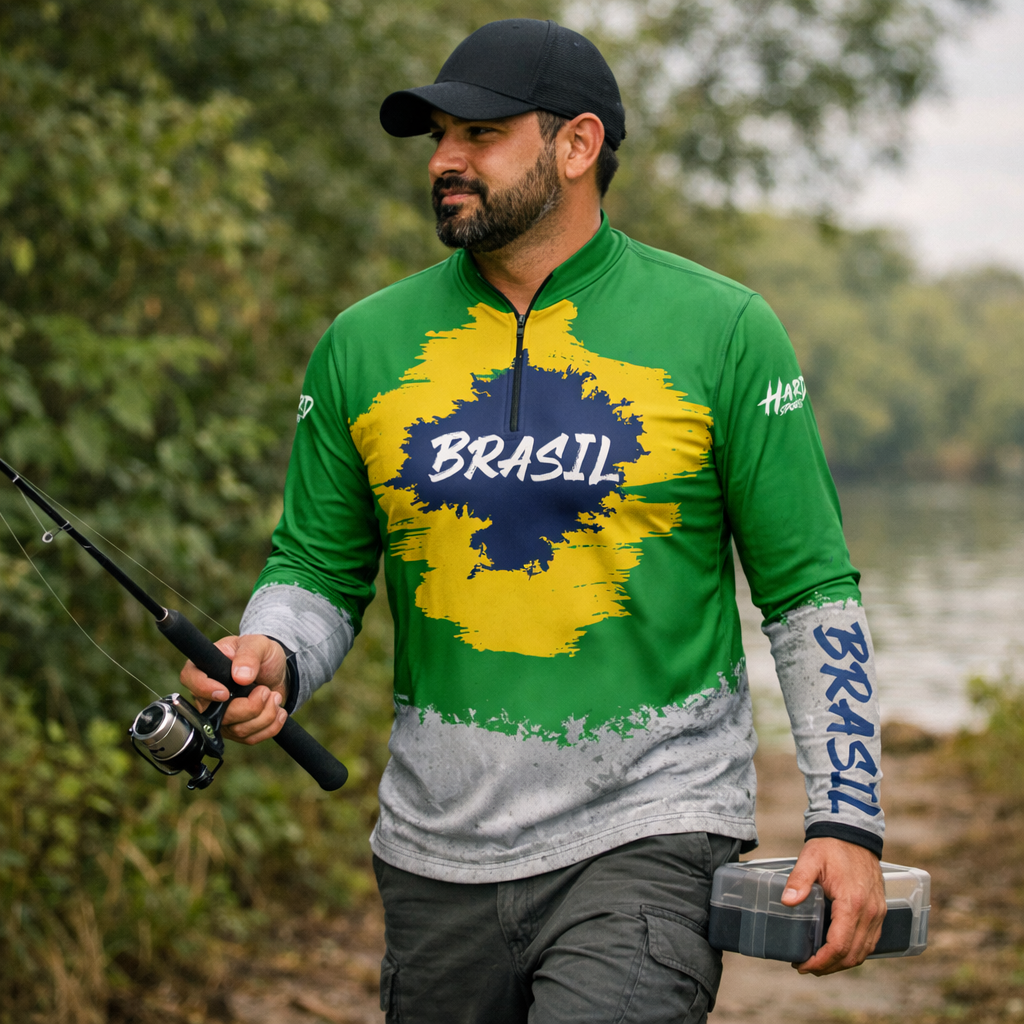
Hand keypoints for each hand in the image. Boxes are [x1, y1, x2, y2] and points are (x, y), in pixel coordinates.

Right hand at [179, 634, 288, 744]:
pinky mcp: (236, 729)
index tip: (226, 692)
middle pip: (217, 714)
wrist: (278, 671)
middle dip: (250, 706)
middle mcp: (207, 695)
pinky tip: (278, 711)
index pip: (190, 679)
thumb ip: (249, 655)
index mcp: (205, 667)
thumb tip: (240, 676)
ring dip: (264, 715)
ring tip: (274, 696)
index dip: (204, 690)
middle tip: (266, 690)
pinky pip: (250, 738)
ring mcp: (221, 715)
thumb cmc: (262, 654)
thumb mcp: (258, 644)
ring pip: (237, 730)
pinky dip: (270, 726)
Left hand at [782, 837, 886, 974]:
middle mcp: (870, 913)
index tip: (802, 965)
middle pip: (852, 955)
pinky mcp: (879, 911)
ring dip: (842, 963)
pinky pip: (870, 941)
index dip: (820, 961)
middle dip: (829, 967)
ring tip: (819, 963)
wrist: (854, 833)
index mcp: (853, 903)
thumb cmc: (831, 847)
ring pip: (863, 952)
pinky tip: (837, 951)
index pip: (839, 946)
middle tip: (806, 967)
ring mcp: (878, 914)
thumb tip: (787, 901)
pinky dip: (854, 952)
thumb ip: (799, 880)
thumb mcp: (811, 859)